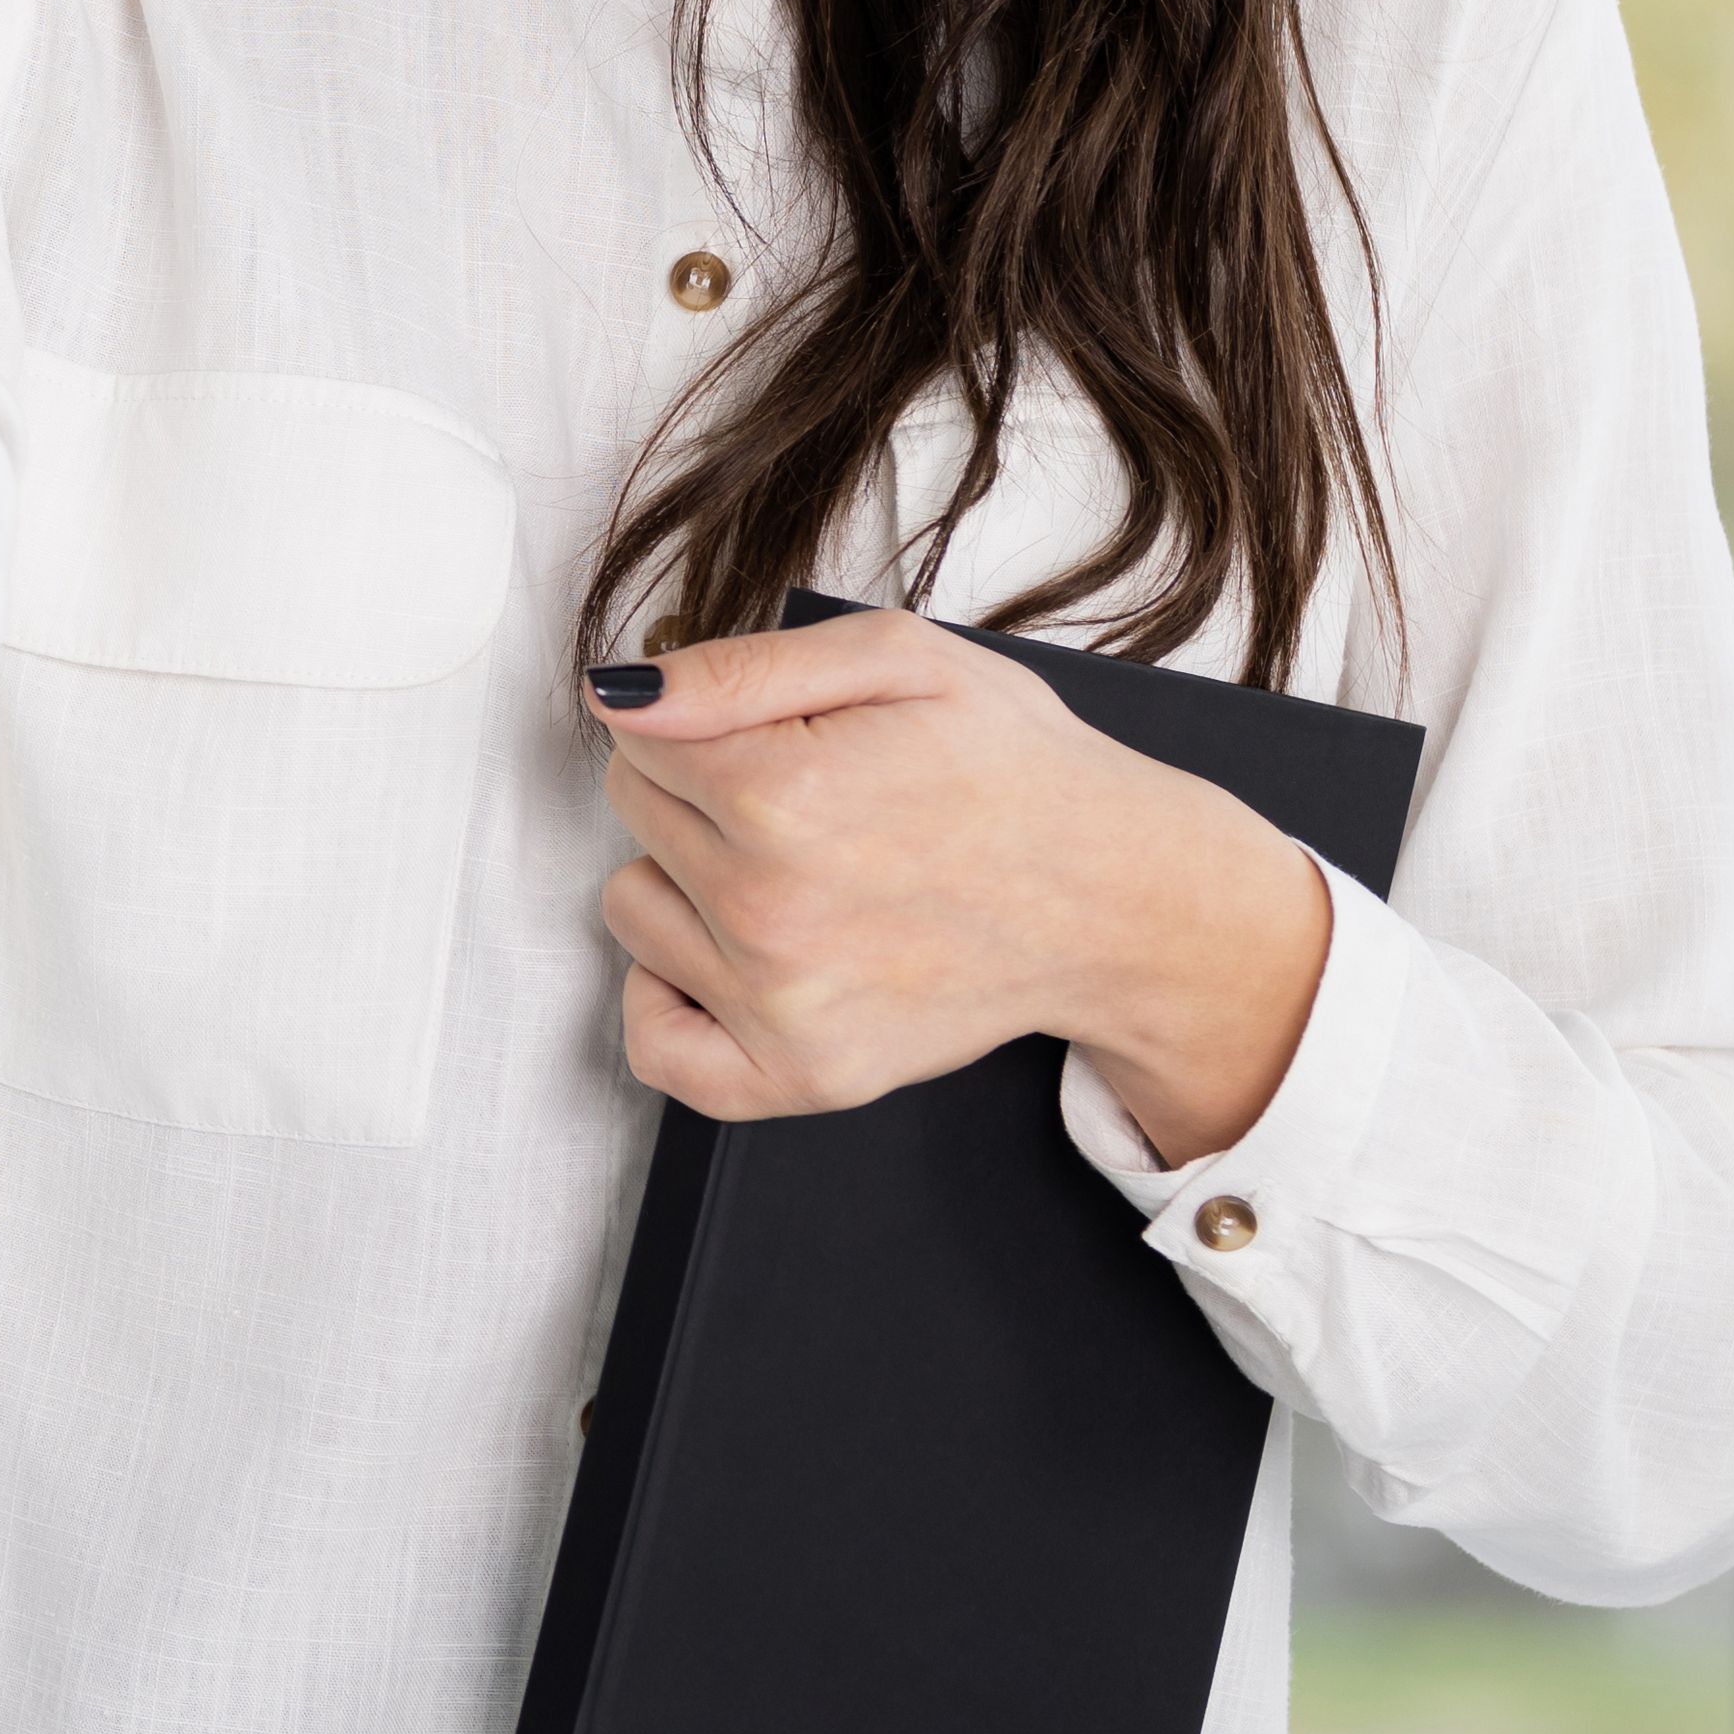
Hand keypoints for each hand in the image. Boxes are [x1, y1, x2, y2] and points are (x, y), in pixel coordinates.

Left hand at [589, 613, 1331, 1164]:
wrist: (1111, 897)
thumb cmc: (1014, 772)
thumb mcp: (894, 657)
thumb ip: (737, 666)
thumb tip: (621, 693)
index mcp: (780, 796)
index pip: (635, 733)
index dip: (704, 719)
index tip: (780, 732)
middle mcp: (769, 911)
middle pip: (632, 812)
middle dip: (698, 789)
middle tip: (808, 797)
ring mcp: (781, 1007)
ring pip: (632, 907)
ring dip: (688, 883)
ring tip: (796, 872)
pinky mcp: (801, 1076)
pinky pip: (660, 1049)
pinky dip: (671, 1002)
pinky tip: (725, 961)